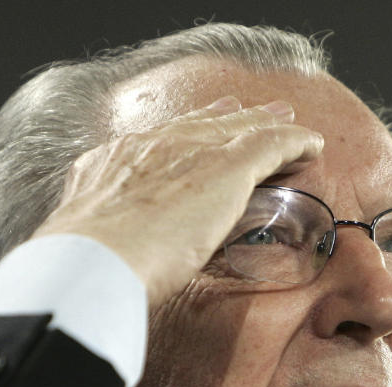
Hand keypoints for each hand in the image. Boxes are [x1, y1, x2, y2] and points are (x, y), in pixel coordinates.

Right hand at [32, 97, 324, 304]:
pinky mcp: (225, 168)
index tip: (195, 134)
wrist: (91, 259)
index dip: (182, 137)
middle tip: (246, 112)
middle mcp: (149, 147)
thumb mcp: (86, 245)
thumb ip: (105, 244)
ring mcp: (188, 153)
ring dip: (263, 122)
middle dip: (225, 118)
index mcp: (111, 166)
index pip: (154, 144)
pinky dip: (293, 141)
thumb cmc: (80, 267)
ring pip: (237, 127)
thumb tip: (114, 265)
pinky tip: (312, 145)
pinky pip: (271, 143)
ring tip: (286, 119)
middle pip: (198, 125)